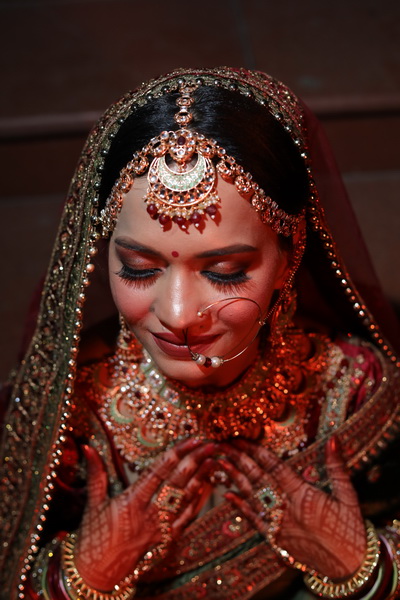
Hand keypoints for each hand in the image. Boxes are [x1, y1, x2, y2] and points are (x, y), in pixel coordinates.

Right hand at [74, 439, 214, 590]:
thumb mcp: (93, 503)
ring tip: (214, 460)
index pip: (158, 471)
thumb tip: (87, 447)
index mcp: (131, 502)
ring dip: (202, 478)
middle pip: (177, 482)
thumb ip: (95, 473)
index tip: (191, 439)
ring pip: (187, 499)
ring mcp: (161, 528)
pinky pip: (188, 517)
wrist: (98, 574)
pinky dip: (199, 500)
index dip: (177, 453)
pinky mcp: (168, 540)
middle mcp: (149, 514)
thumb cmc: (93, 536)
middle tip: (210, 443)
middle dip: (195, 461)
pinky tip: (208, 485)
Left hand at [219, 437, 366, 579]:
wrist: (349, 567)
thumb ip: (337, 467)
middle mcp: (287, 509)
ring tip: (220, 462)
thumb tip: (334, 440)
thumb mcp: (348, 495)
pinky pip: (254, 521)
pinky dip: (240, 507)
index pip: (275, 467)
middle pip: (258, 479)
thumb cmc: (350, 529)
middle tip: (223, 444)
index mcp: (304, 495)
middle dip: (240, 459)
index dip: (257, 451)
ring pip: (252, 497)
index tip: (243, 438)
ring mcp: (279, 525)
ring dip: (235, 479)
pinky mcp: (276, 539)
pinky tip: (227, 495)